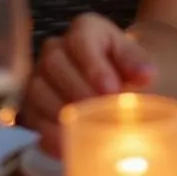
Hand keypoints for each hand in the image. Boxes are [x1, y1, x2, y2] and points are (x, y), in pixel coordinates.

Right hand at [20, 14, 157, 155]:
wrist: (118, 85)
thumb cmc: (125, 70)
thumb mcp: (136, 60)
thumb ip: (137, 63)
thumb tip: (145, 74)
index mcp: (84, 29)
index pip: (82, 41)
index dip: (94, 67)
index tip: (111, 89)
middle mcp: (55, 49)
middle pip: (55, 65)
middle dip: (79, 92)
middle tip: (99, 115)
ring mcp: (39, 75)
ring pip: (38, 90)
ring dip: (61, 113)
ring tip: (84, 132)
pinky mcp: (31, 103)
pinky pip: (31, 116)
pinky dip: (48, 133)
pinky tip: (66, 146)